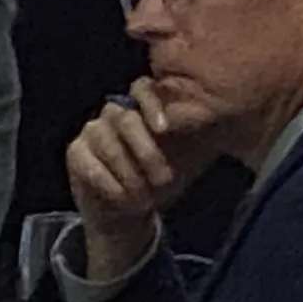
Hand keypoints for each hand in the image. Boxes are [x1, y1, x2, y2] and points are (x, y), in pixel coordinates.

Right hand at [66, 80, 212, 280]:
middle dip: (146, 150)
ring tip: (144, 195)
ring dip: (128, 171)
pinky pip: (87, 162)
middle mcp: (115, 113)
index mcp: (143, 108)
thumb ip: (202, 132)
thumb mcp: (192, 156)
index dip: (152, 103)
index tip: (165, 129)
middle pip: (124, 118)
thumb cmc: (164, 179)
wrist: (135, 212)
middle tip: (163, 179)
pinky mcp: (76, 153)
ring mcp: (92, 131)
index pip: (142, 88)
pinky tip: (124, 197)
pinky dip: (108, 182)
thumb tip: (226, 112)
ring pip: (105, 140)